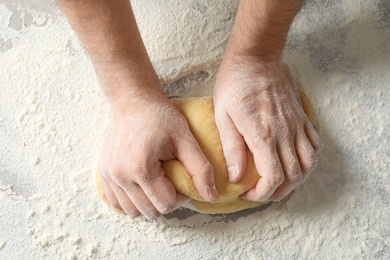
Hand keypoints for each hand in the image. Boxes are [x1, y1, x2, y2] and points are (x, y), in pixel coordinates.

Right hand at [99, 89, 217, 219]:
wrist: (132, 100)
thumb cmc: (160, 117)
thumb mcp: (185, 139)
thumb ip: (200, 169)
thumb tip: (212, 196)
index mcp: (141, 168)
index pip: (166, 204)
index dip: (181, 196)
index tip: (183, 179)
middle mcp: (121, 175)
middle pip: (149, 211)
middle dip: (166, 201)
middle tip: (172, 181)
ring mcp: (109, 175)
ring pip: (133, 211)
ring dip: (149, 203)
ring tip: (157, 183)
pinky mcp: (103, 173)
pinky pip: (117, 203)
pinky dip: (132, 200)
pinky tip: (142, 185)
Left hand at [213, 56, 321, 201]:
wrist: (256, 57)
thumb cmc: (234, 84)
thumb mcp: (223, 116)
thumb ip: (232, 148)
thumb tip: (236, 176)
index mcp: (263, 134)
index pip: (273, 177)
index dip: (262, 193)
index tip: (248, 192)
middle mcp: (285, 132)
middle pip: (293, 175)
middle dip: (278, 191)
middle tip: (262, 192)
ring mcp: (296, 124)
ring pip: (309, 163)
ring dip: (297, 180)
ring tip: (281, 183)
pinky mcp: (301, 116)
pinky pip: (315, 144)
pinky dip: (308, 159)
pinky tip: (295, 161)